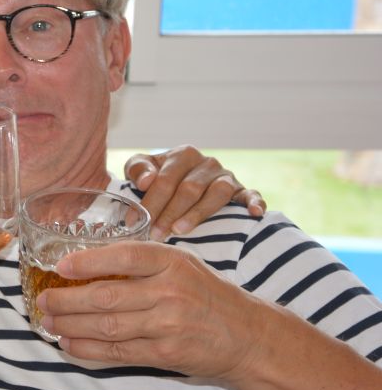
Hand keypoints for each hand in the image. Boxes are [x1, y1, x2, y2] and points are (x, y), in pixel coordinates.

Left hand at [36, 241, 271, 381]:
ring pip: (107, 325)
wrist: (247, 335)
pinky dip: (89, 349)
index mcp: (171, 261)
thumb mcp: (181, 264)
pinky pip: (118, 352)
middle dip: (67, 300)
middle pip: (107, 295)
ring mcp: (168, 324)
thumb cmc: (205, 293)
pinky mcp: (166, 354)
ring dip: (71, 326)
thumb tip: (85, 260)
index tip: (61, 266)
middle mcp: (169, 291)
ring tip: (48, 322)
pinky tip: (69, 344)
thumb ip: (141, 260)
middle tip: (43, 300)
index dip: (89, 261)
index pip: (125, 256)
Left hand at [124, 145, 265, 240]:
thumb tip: (146, 181)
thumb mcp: (141, 169)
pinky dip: (254, 202)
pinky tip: (254, 213)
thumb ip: (138, 169)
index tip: (135, 223)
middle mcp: (207, 163)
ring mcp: (226, 177)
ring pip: (217, 193)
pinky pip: (251, 194)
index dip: (150, 202)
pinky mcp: (241, 191)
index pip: (165, 179)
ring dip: (198, 214)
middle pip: (189, 188)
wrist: (182, 183)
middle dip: (169, 213)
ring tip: (180, 231)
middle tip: (155, 234)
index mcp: (182, 155)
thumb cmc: (158, 178)